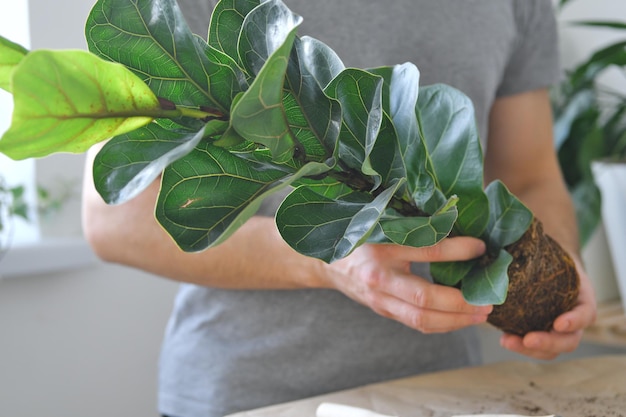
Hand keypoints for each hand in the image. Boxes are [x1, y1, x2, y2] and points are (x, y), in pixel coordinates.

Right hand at [323, 237, 491, 332]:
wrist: (329, 263)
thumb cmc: (362, 239)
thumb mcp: (384, 227)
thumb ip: (416, 228)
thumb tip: (459, 226)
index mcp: (381, 249)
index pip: (425, 250)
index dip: (456, 251)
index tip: (481, 248)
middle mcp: (379, 279)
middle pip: (424, 298)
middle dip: (460, 303)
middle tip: (487, 301)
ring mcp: (380, 300)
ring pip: (421, 319)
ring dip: (455, 321)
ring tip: (480, 315)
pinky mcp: (384, 312)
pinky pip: (417, 323)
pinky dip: (442, 324)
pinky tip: (460, 319)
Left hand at [500, 259, 596, 359]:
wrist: (547, 267)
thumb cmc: (551, 260)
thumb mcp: (552, 254)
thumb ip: (541, 250)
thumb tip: (525, 227)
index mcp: (582, 299)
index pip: (586, 314)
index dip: (574, 321)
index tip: (558, 323)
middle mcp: (573, 320)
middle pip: (569, 341)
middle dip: (548, 342)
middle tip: (528, 339)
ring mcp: (556, 331)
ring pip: (551, 350)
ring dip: (529, 350)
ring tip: (507, 341)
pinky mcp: (539, 333)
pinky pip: (533, 347)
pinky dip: (519, 345)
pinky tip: (503, 339)